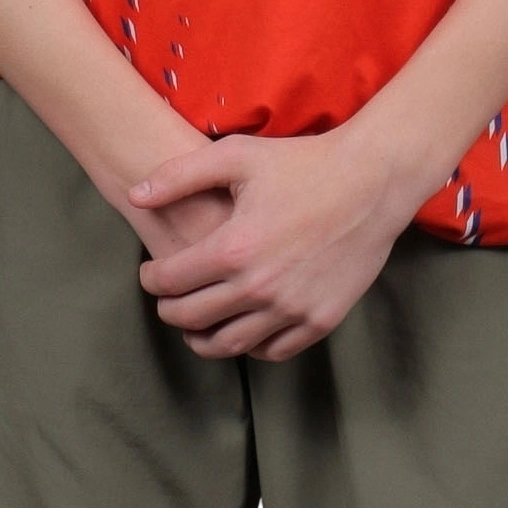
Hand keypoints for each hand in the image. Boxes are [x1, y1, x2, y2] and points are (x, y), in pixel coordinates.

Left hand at [126, 125, 414, 361]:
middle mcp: (259, 287)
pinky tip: (242, 327)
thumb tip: (135, 195)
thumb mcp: (237, 156)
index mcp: (233, 249)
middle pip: (191, 319)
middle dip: (169, 310)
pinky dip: (249, 346)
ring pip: (228, 345)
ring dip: (202, 338)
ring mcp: (291, 309)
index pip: (169, 282)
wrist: (372, 182)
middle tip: (167, 299)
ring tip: (195, 324)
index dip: (151, 279)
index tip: (151, 273)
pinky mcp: (320, 320)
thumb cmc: (303, 163)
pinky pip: (272, 351)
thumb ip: (179, 175)